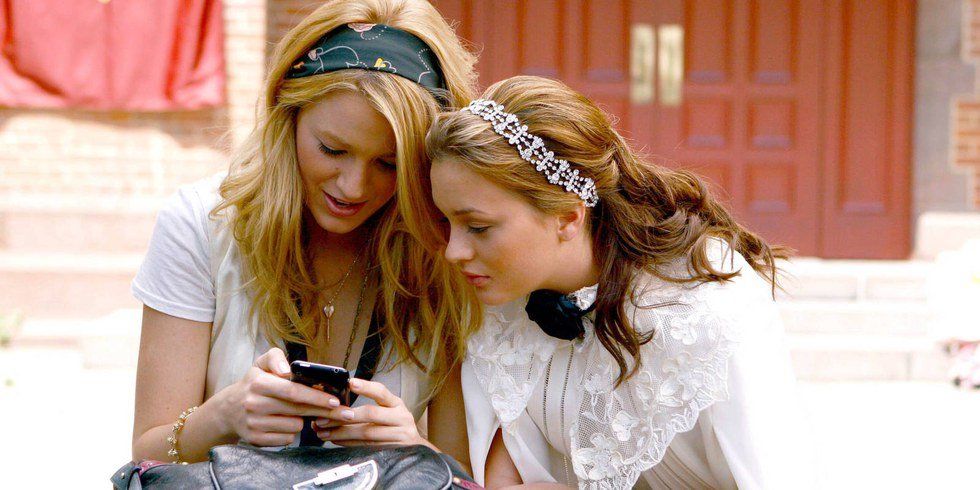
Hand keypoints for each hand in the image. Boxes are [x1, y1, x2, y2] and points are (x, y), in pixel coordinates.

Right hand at [220, 348, 339, 445]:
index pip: (292, 391)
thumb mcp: (260, 364)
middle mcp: (255, 404)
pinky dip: (291, 432)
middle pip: (298, 410)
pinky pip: (287, 439)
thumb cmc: (253, 385)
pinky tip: (285, 423)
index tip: (334, 400)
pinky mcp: (256, 440)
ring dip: (302, 420)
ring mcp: (254, 424)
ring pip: (295, 426)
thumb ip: (275, 357)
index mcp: (259, 383)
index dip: (316, 396)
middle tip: (343, 412)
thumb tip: (286, 370)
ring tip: (296, 412)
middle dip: (324, 411)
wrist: (228, 410)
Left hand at [312, 378, 426, 446]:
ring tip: (324, 432)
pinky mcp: (392, 451)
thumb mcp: (391, 411)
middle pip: (371, 415)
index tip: (350, 383)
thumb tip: (340, 402)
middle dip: (344, 416)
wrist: (416, 450)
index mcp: (397, 404)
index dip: (366, 388)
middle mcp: (401, 418)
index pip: (382, 393)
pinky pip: (366, 447)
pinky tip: (336, 441)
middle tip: (324, 417)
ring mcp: (398, 436)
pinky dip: (349, 443)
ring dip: (342, 433)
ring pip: (366, 433)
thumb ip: (373, 405)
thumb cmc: (397, 426)